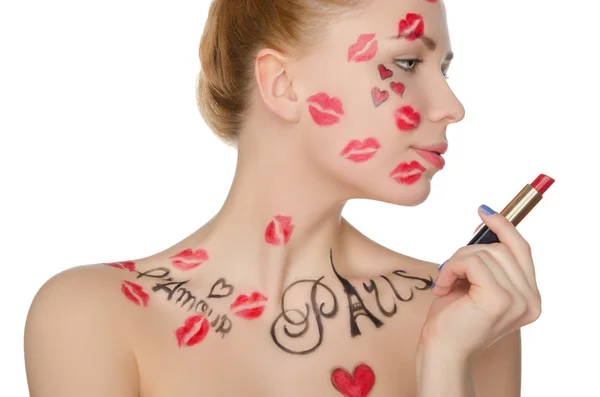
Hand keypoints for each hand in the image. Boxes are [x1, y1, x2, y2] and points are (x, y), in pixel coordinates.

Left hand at [420, 205, 541, 357]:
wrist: (441, 351)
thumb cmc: (452, 318)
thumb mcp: (473, 282)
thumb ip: (486, 257)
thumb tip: (487, 219)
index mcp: (529, 297)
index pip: (522, 250)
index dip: (504, 227)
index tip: (483, 211)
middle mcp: (531, 300)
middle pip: (502, 248)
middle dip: (468, 251)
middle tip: (449, 269)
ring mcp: (518, 300)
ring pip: (484, 253)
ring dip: (456, 261)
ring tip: (446, 282)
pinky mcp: (499, 299)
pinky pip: (472, 261)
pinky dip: (451, 268)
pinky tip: (443, 287)